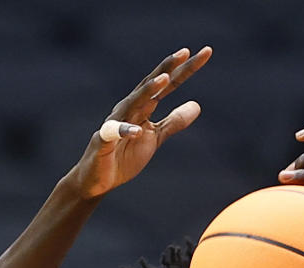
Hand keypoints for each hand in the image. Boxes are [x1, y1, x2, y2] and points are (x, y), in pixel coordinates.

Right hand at [70, 47, 210, 198]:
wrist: (98, 179)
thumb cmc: (125, 156)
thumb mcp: (155, 137)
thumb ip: (174, 121)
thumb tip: (198, 105)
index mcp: (143, 106)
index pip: (166, 85)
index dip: (184, 70)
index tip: (204, 54)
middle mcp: (129, 108)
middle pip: (150, 85)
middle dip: (167, 68)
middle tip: (185, 52)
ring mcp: (116, 123)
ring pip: (133, 103)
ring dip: (148, 90)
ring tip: (164, 79)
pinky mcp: (103, 141)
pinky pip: (114, 134)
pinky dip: (124, 131)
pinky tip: (136, 131)